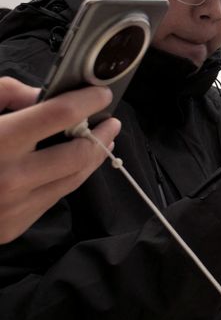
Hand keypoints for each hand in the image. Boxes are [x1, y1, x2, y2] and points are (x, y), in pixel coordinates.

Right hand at [0, 77, 120, 243]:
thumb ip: (5, 94)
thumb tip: (41, 94)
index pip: (61, 114)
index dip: (88, 100)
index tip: (101, 93)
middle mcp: (10, 177)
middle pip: (79, 152)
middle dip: (102, 133)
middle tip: (111, 119)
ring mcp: (14, 206)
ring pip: (75, 178)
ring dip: (95, 155)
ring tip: (104, 138)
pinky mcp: (14, 226)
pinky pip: (55, 196)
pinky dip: (71, 176)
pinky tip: (76, 163)